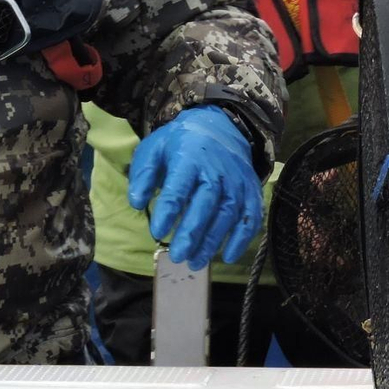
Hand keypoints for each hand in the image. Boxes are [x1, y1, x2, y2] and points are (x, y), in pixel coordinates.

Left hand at [128, 106, 264, 269]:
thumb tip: (136, 203)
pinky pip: (251, 218)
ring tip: (195, 262)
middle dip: (192, 233)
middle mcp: (217, 170)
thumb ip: (143, 175)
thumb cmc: (181, 144)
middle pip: (206, 204)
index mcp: (190, 157)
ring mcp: (237, 182)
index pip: (179, 187)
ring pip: (228, 215)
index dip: (168, 211)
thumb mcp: (155, 149)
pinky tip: (228, 256)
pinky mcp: (252, 192)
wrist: (221, 127)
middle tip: (177, 256)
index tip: (157, 232)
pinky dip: (242, 239)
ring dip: (213, 242)